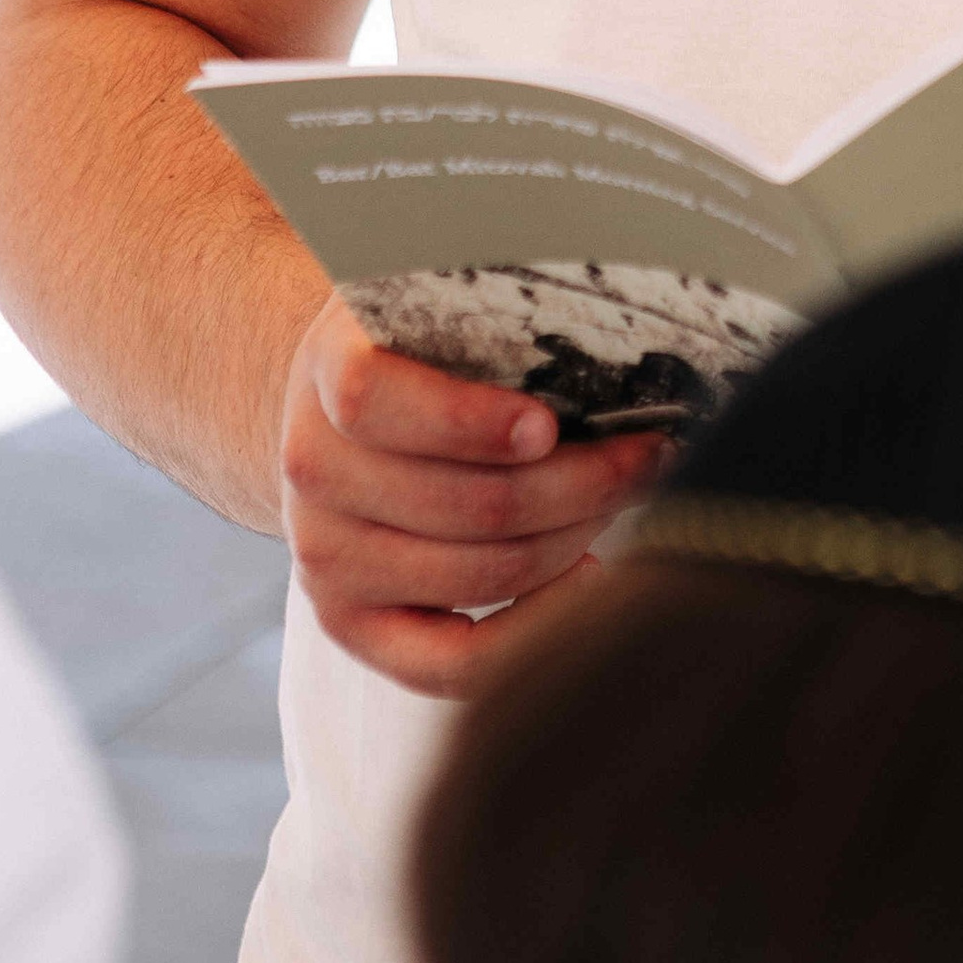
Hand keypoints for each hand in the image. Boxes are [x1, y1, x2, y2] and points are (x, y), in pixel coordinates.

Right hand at [278, 295, 667, 696]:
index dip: (465, 420)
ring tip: (624, 500)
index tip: (547, 424)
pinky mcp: (349, 623)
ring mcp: (326, 555)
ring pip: (479, 573)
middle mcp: (313, 468)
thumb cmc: (428, 347)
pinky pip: (451, 661)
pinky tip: (584, 576)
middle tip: (649, 457)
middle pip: (464, 502)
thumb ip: (501, 319)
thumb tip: (623, 355)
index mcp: (329, 368)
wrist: (345, 410)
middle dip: (581, 482)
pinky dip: (531, 629)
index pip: (373, 400)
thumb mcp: (444, 301)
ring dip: (576, 535)